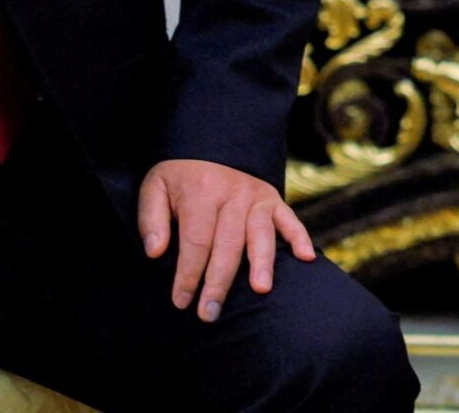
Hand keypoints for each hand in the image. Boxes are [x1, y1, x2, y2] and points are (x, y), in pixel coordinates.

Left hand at [138, 158, 315, 321]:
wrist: (208, 145)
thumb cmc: (178, 178)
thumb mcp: (154, 189)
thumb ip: (151, 220)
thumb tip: (156, 253)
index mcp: (201, 191)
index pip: (196, 241)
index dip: (188, 274)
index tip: (181, 301)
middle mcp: (233, 193)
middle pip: (228, 244)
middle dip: (218, 282)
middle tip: (210, 313)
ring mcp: (256, 196)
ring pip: (260, 234)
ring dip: (261, 263)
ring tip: (259, 290)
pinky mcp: (273, 199)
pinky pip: (290, 219)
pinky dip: (300, 237)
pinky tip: (306, 258)